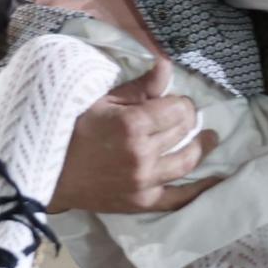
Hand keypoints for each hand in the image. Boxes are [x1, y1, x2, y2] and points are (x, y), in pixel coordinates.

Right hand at [47, 57, 220, 212]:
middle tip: (184, 117)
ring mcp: (144, 181)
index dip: (180, 102)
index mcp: (131, 125)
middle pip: (184, 132)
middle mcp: (142, 154)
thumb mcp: (102, 101)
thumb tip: (167, 65)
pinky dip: (200, 190)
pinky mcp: (143, 202)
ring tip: (210, 138)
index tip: (173, 101)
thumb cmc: (73, 130)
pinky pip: (179, 198)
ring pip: (187, 161)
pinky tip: (217, 180)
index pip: (177, 109)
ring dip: (202, 147)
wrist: (50, 174)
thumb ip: (139, 87)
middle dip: (188, 120)